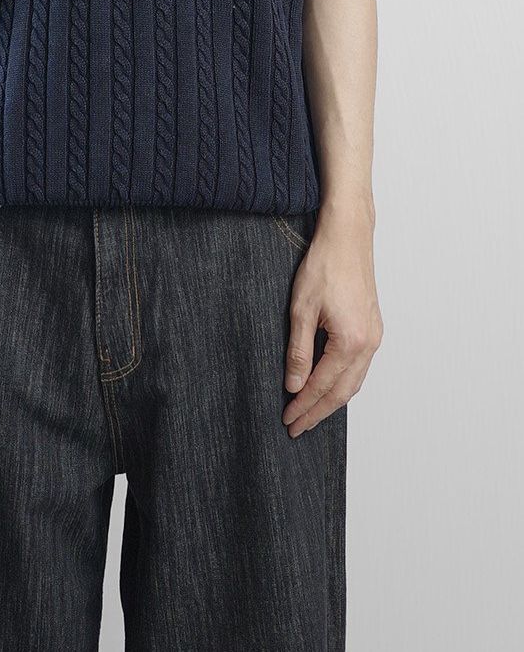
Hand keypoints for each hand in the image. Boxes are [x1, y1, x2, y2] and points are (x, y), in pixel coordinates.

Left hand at [282, 203, 382, 437]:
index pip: (322, 386)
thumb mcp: (301, 309)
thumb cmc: (324, 265)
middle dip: (318, 412)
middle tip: (297, 427)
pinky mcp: (373, 327)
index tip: (288, 420)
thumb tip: (294, 385)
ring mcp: (374, 336)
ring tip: (310, 413)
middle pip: (342, 392)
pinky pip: (359, 366)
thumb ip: (299, 351)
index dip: (303, 406)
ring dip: (331, 400)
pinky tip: (328, 385)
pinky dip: (343, 382)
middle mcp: (369, 343)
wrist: (348, 237)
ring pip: (353, 381)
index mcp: (351, 342)